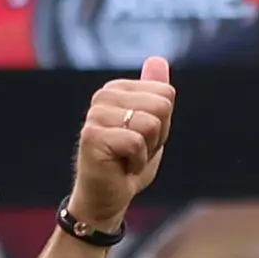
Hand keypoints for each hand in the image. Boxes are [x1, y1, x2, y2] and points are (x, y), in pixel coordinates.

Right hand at [72, 58, 174, 231]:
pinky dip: (136, 162)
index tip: (143, 139)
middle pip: (162, 106)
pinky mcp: (92, 136)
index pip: (166, 95)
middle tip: (136, 151)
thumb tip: (158, 59)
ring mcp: (96, 115)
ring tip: (127, 158)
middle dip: (158, 136)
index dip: (163, 124)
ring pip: (150, 124)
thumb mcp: (152, 126)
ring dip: (147, 150)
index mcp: (118, 89)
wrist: (107, 198)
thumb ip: (155, 93)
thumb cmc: (129, 164)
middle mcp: (103, 96)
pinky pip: (136, 143)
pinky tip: (121, 167)